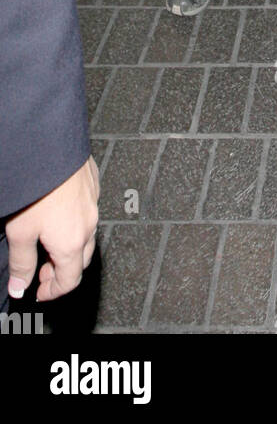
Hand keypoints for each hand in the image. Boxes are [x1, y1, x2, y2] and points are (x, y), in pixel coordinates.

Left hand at [6, 155, 99, 303]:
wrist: (52, 147)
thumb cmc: (37, 188)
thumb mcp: (20, 232)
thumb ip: (21, 263)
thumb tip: (20, 287)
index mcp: (71, 243)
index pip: (70, 280)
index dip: (53, 292)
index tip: (39, 293)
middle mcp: (88, 225)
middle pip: (81, 260)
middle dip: (62, 270)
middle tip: (40, 269)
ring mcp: (94, 203)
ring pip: (87, 235)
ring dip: (69, 246)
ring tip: (47, 241)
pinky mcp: (93, 184)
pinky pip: (88, 211)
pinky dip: (75, 221)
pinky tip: (57, 212)